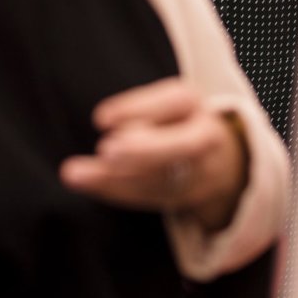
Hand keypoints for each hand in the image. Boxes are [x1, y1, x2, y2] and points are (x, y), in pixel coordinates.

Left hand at [60, 77, 249, 231]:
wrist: (221, 159)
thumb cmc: (176, 118)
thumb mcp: (164, 101)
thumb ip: (141, 110)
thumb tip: (108, 125)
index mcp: (193, 103)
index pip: (174, 100)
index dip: (139, 108)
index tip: (100, 118)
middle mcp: (205, 137)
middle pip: (183, 146)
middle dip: (145, 150)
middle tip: (106, 151)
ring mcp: (200, 172)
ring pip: (161, 177)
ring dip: (117, 178)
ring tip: (76, 173)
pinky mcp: (185, 197)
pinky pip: (149, 196)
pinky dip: (115, 190)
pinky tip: (86, 182)